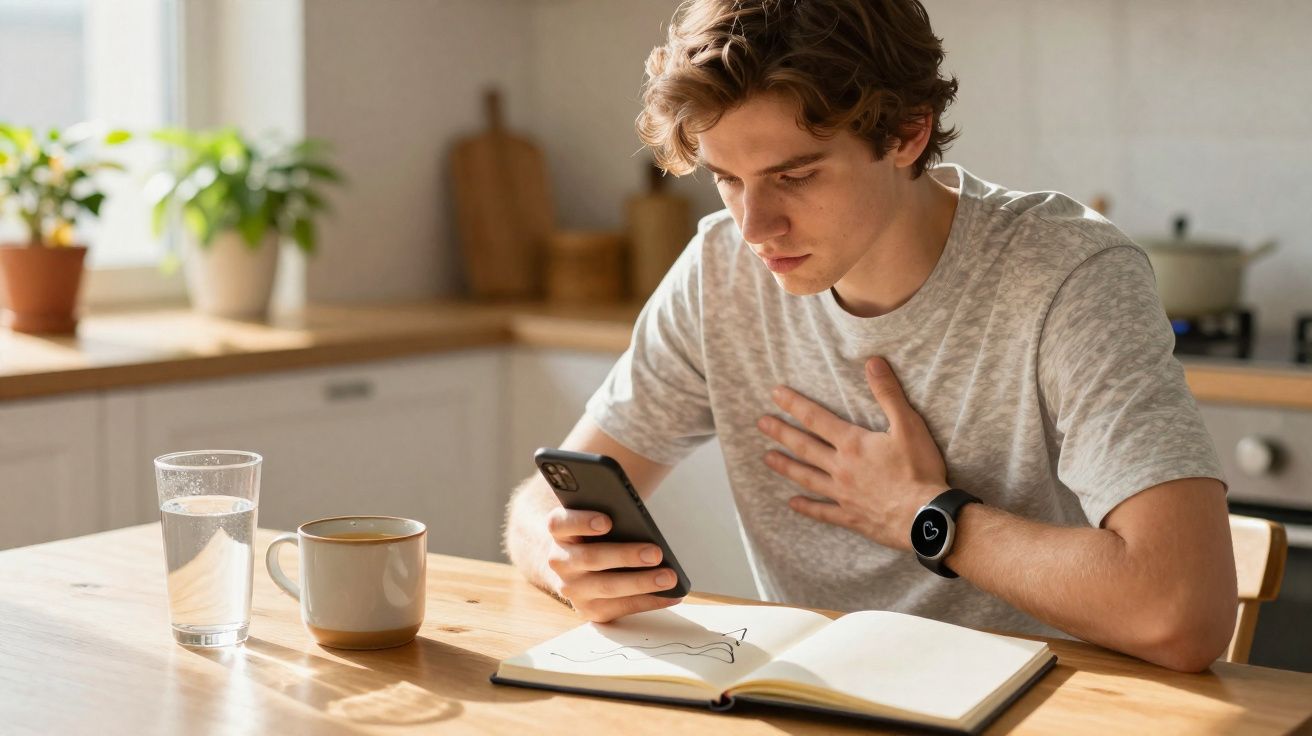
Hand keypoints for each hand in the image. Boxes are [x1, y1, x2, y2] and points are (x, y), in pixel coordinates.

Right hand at [542, 508, 683, 621]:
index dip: (582, 522)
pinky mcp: (588, 609)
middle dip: (626, 556)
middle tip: (655, 553)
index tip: (608, 521)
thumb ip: (609, 509)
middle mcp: (559, 560)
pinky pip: (622, 607)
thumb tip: (640, 516)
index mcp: (559, 532)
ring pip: (607, 586)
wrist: (570, 564)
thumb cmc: (591, 534)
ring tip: (669, 577)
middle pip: (591, 558)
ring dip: (642, 582)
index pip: (561, 523)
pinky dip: (649, 601)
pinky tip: (671, 595)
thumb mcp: (591, 517)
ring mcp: (572, 588)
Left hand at [757, 356, 948, 550]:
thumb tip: (873, 362)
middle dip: (781, 433)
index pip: (817, 419)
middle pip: (805, 447)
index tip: (775, 394)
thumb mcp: (908, 425)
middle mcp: (841, 467)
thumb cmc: (919, 470)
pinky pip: (823, 512)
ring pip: (807, 477)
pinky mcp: (851, 516)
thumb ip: (888, 394)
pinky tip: (792, 504)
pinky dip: (807, 507)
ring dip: (786, 466)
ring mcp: (843, 494)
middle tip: (760, 424)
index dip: (795, 404)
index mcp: (853, 444)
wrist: (926, 517)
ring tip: (766, 458)